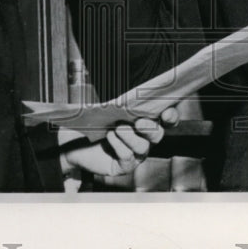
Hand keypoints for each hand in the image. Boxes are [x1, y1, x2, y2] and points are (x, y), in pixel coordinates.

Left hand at [60, 107, 179, 178]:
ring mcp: (136, 153)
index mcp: (146, 120)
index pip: (167, 119)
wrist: (76, 142)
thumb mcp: (108, 105)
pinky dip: (119, 146)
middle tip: (138, 122)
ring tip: (117, 128)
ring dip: (131, 137)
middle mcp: (144, 138)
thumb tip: (126, 82)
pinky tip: (109, 137)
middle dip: (150, 128)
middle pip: (158, 134)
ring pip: (143, 147)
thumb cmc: (95, 120)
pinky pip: (127, 157)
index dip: (171, 116)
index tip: (166, 112)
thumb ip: (121, 97)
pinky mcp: (124, 165)